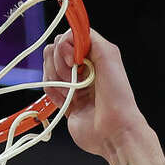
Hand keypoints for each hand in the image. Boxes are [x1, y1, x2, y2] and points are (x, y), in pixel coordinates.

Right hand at [42, 29, 147, 159]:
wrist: (113, 130)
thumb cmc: (116, 96)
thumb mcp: (109, 55)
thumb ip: (90, 37)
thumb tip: (70, 33)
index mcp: (93, 53)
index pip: (67, 37)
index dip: (66, 46)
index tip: (75, 59)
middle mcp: (82, 66)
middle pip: (54, 51)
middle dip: (60, 63)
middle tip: (75, 77)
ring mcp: (71, 83)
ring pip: (48, 69)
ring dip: (57, 80)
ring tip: (73, 92)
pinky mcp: (63, 100)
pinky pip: (48, 88)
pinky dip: (54, 93)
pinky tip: (68, 101)